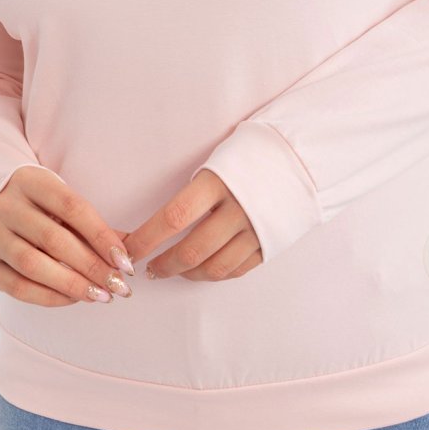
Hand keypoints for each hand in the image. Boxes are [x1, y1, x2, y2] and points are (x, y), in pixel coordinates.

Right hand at [0, 166, 134, 305]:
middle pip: (54, 239)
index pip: (72, 208)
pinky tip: (74, 299)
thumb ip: (92, 223)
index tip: (125, 261)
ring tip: (101, 295)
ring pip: (33, 265)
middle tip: (119, 285)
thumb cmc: (39, 203)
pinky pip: (18, 287)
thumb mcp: (61, 199)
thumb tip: (129, 252)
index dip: (101, 235)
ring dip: (72, 285)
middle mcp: (7, 206)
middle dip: (92, 266)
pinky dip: (50, 297)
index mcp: (31, 181)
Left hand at [119, 169, 262, 281]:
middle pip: (192, 250)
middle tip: (149, 268)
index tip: (129, 249)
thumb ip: (193, 191)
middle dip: (164, 264)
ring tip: (172, 270)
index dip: (147, 238)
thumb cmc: (249, 155)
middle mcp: (238, 209)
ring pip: (214, 267)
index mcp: (219, 182)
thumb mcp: (218, 160)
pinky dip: (213, 275)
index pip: (174, 217)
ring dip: (187, 274)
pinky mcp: (269, 245)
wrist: (299, 158)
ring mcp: (256, 231)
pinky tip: (201, 269)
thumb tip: (158, 221)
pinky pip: (235, 270)